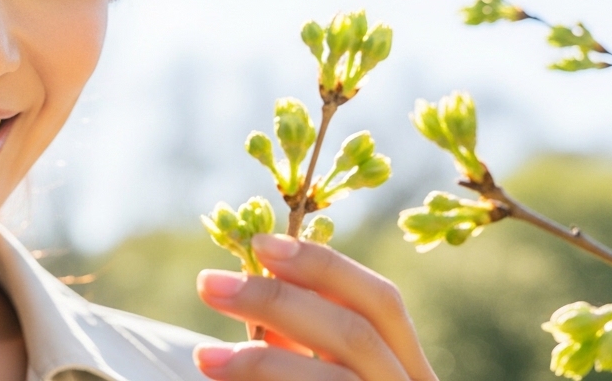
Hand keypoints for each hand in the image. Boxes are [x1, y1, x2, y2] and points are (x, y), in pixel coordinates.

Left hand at [193, 234, 436, 380]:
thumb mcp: (319, 373)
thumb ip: (299, 341)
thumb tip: (251, 283)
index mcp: (407, 366)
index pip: (381, 300)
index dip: (324, 266)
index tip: (260, 244)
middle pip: (358, 330)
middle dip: (279, 300)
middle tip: (208, 284)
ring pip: (337, 375)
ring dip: (262, 359)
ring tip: (204, 357)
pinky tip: (222, 380)